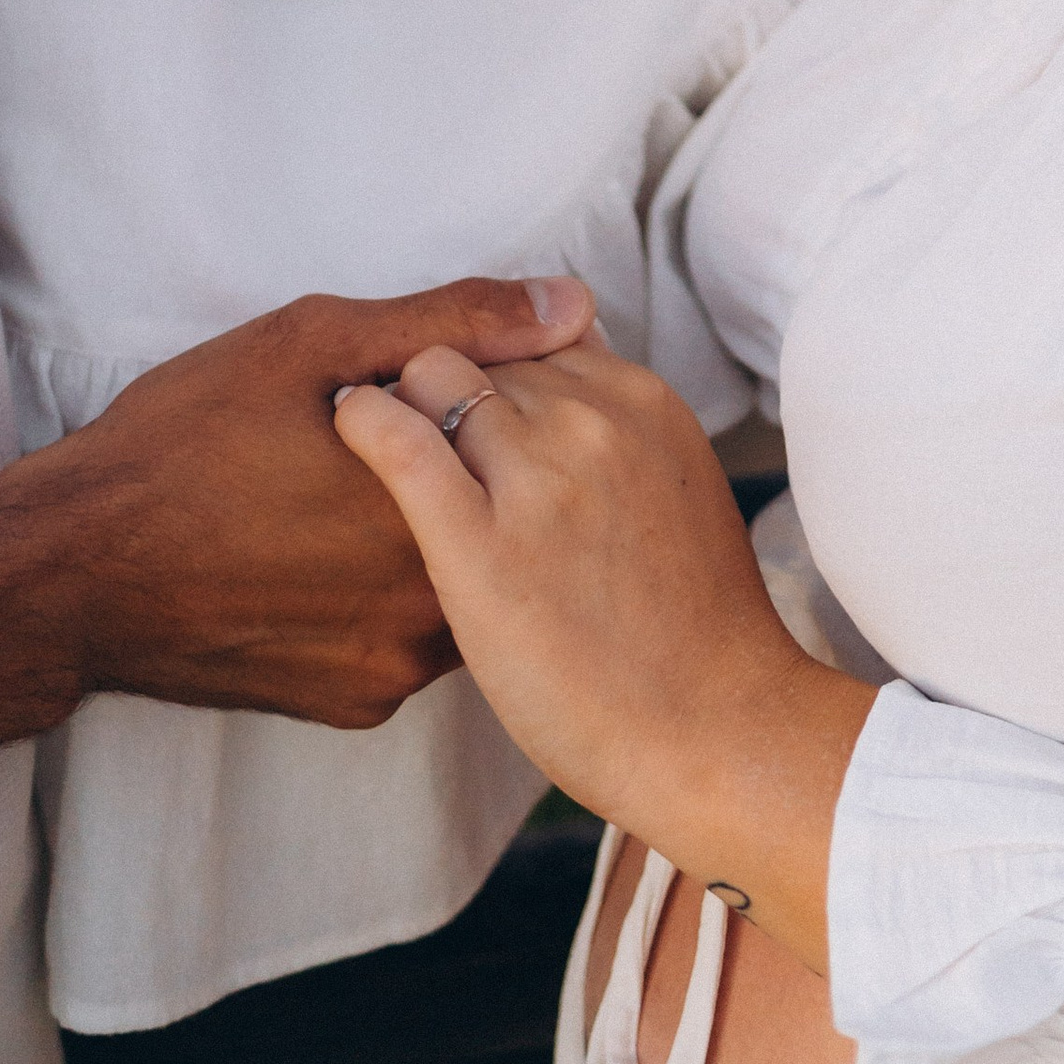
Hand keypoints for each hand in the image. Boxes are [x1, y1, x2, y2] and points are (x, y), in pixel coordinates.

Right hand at [0, 275, 598, 1022]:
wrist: (23, 584)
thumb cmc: (156, 444)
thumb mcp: (297, 342)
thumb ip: (433, 321)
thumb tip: (556, 298)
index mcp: (408, 534)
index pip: (548, 483)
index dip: (561, 426)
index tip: (571, 388)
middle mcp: (402, 623)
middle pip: (512, 552)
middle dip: (512, 488)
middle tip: (504, 418)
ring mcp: (364, 674)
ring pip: (455, 598)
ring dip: (450, 538)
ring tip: (421, 469)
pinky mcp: (323, 695)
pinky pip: (397, 635)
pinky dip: (394, 584)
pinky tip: (354, 536)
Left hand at [335, 341, 872, 971]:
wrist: (716, 731)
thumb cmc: (695, 632)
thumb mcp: (680, 488)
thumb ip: (625, 428)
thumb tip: (575, 378)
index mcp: (641, 401)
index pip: (538, 332)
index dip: (498, 367)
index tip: (471, 408)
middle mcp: (590, 420)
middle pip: (486, 350)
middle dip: (451, 380)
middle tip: (420, 428)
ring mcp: (537, 479)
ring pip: (436, 375)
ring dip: (404, 396)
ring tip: (373, 437)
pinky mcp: (479, 545)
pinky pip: (401, 442)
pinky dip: (364, 420)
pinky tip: (347, 426)